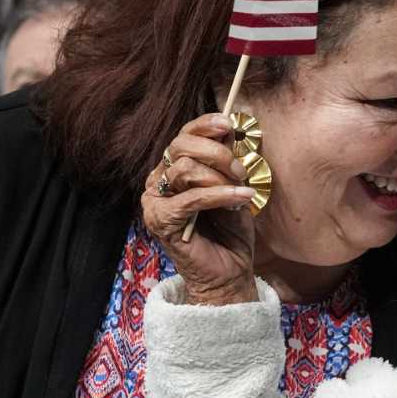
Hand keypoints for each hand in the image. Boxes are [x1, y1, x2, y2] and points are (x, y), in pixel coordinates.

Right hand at [140, 111, 259, 304]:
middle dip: (216, 154)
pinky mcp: (160, 221)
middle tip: (240, 170)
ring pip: (183, 169)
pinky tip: (241, 199)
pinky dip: (220, 195)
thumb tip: (228, 129)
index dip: (204, 126)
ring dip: (219, 176)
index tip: (228, 125)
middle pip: (179, 147)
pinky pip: (190, 198)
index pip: (182, 137)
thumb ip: (226, 160)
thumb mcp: (232, 187)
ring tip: (240, 190)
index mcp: (172, 170)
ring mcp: (155, 202)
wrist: (230, 273)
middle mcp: (158, 182)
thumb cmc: (230, 232)